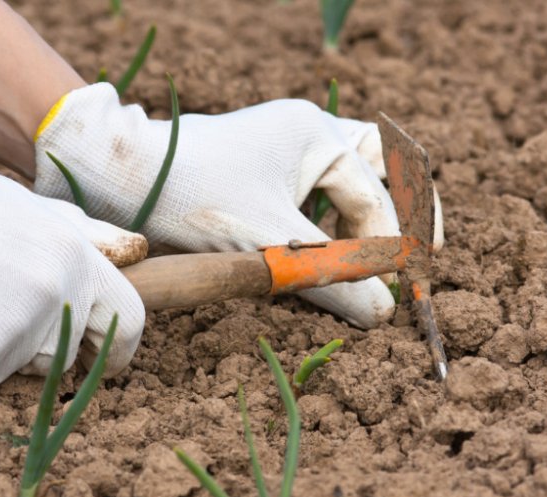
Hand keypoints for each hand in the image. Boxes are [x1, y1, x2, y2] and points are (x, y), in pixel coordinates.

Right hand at [0, 120, 144, 389]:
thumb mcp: (26, 206)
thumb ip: (86, 236)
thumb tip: (135, 251)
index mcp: (75, 262)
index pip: (129, 320)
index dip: (124, 345)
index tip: (112, 356)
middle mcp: (52, 305)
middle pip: (66, 353)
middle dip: (45, 343)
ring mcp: (8, 340)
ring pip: (18, 367)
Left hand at [34, 84, 442, 328]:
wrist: (122, 180)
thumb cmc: (195, 199)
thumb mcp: (271, 244)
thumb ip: (332, 278)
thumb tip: (384, 313)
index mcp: (316, 135)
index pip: (374, 195)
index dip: (392, 246)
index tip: (400, 289)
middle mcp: (304, 133)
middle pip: (378, 166)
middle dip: (402, 211)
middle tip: (424, 254)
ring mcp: (280, 150)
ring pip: (345, 179)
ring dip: (366, 216)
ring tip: (387, 255)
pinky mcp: (258, 172)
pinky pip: (311, 193)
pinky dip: (330, 222)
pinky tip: (330, 252)